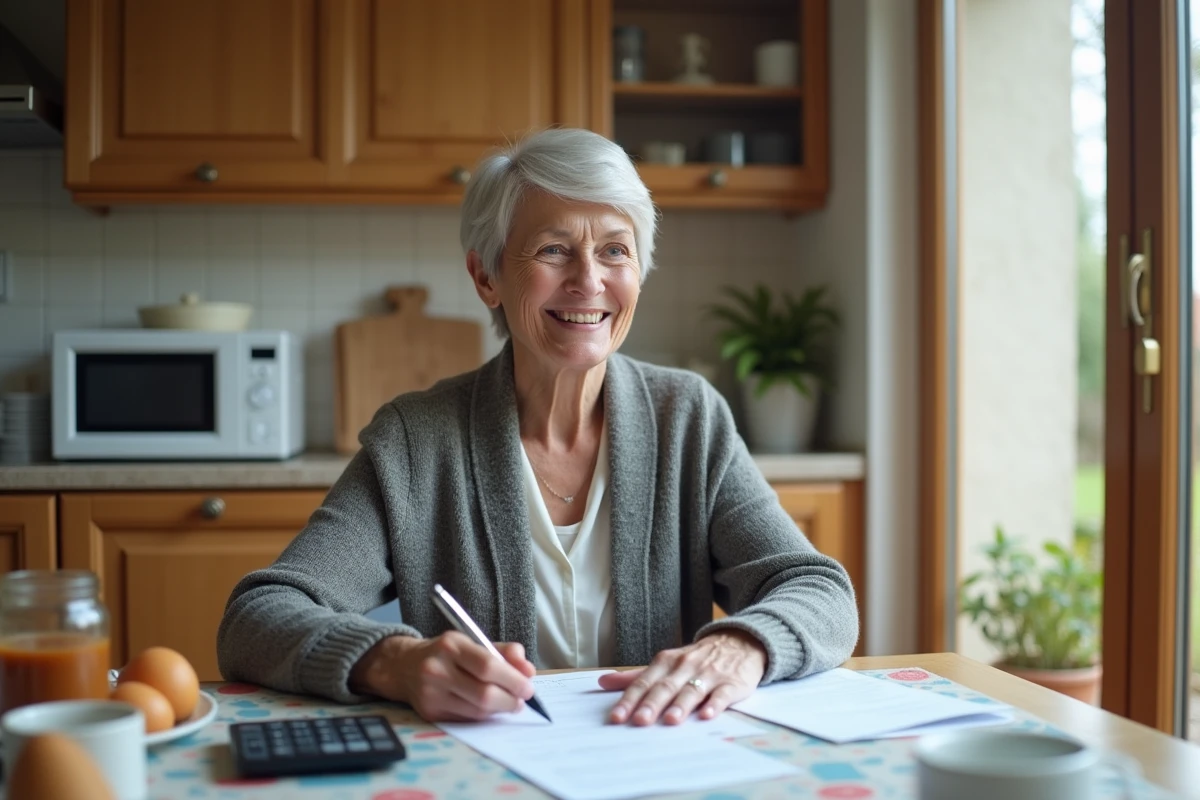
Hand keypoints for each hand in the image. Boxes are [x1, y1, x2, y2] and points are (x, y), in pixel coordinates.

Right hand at [349, 633, 535, 721]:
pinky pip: (466, 720)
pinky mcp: (429, 713)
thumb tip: (529, 670)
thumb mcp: (473, 642)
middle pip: (484, 694)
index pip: (488, 666)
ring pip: (477, 711)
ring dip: (499, 710)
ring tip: (508, 703)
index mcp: (451, 645)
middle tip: (521, 700)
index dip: (513, 679)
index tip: (528, 686)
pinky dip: (483, 716)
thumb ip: (504, 652)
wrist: (404, 666)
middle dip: (510, 700)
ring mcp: (431, 694)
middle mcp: (437, 669)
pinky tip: (489, 708)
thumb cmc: (447, 653)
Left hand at [598, 630, 766, 725]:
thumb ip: (636, 676)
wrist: (739, 642)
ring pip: (692, 690)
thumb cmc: (696, 659)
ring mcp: (709, 674)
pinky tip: (707, 715)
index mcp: (666, 662)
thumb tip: (602, 682)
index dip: (630, 700)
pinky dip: (715, 705)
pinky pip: (722, 695)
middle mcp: (685, 666)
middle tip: (639, 721)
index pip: (644, 682)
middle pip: (665, 687)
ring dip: (681, 705)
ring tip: (670, 720)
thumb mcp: (666, 663)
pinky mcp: (731, 683)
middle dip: (652, 704)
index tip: (617, 717)